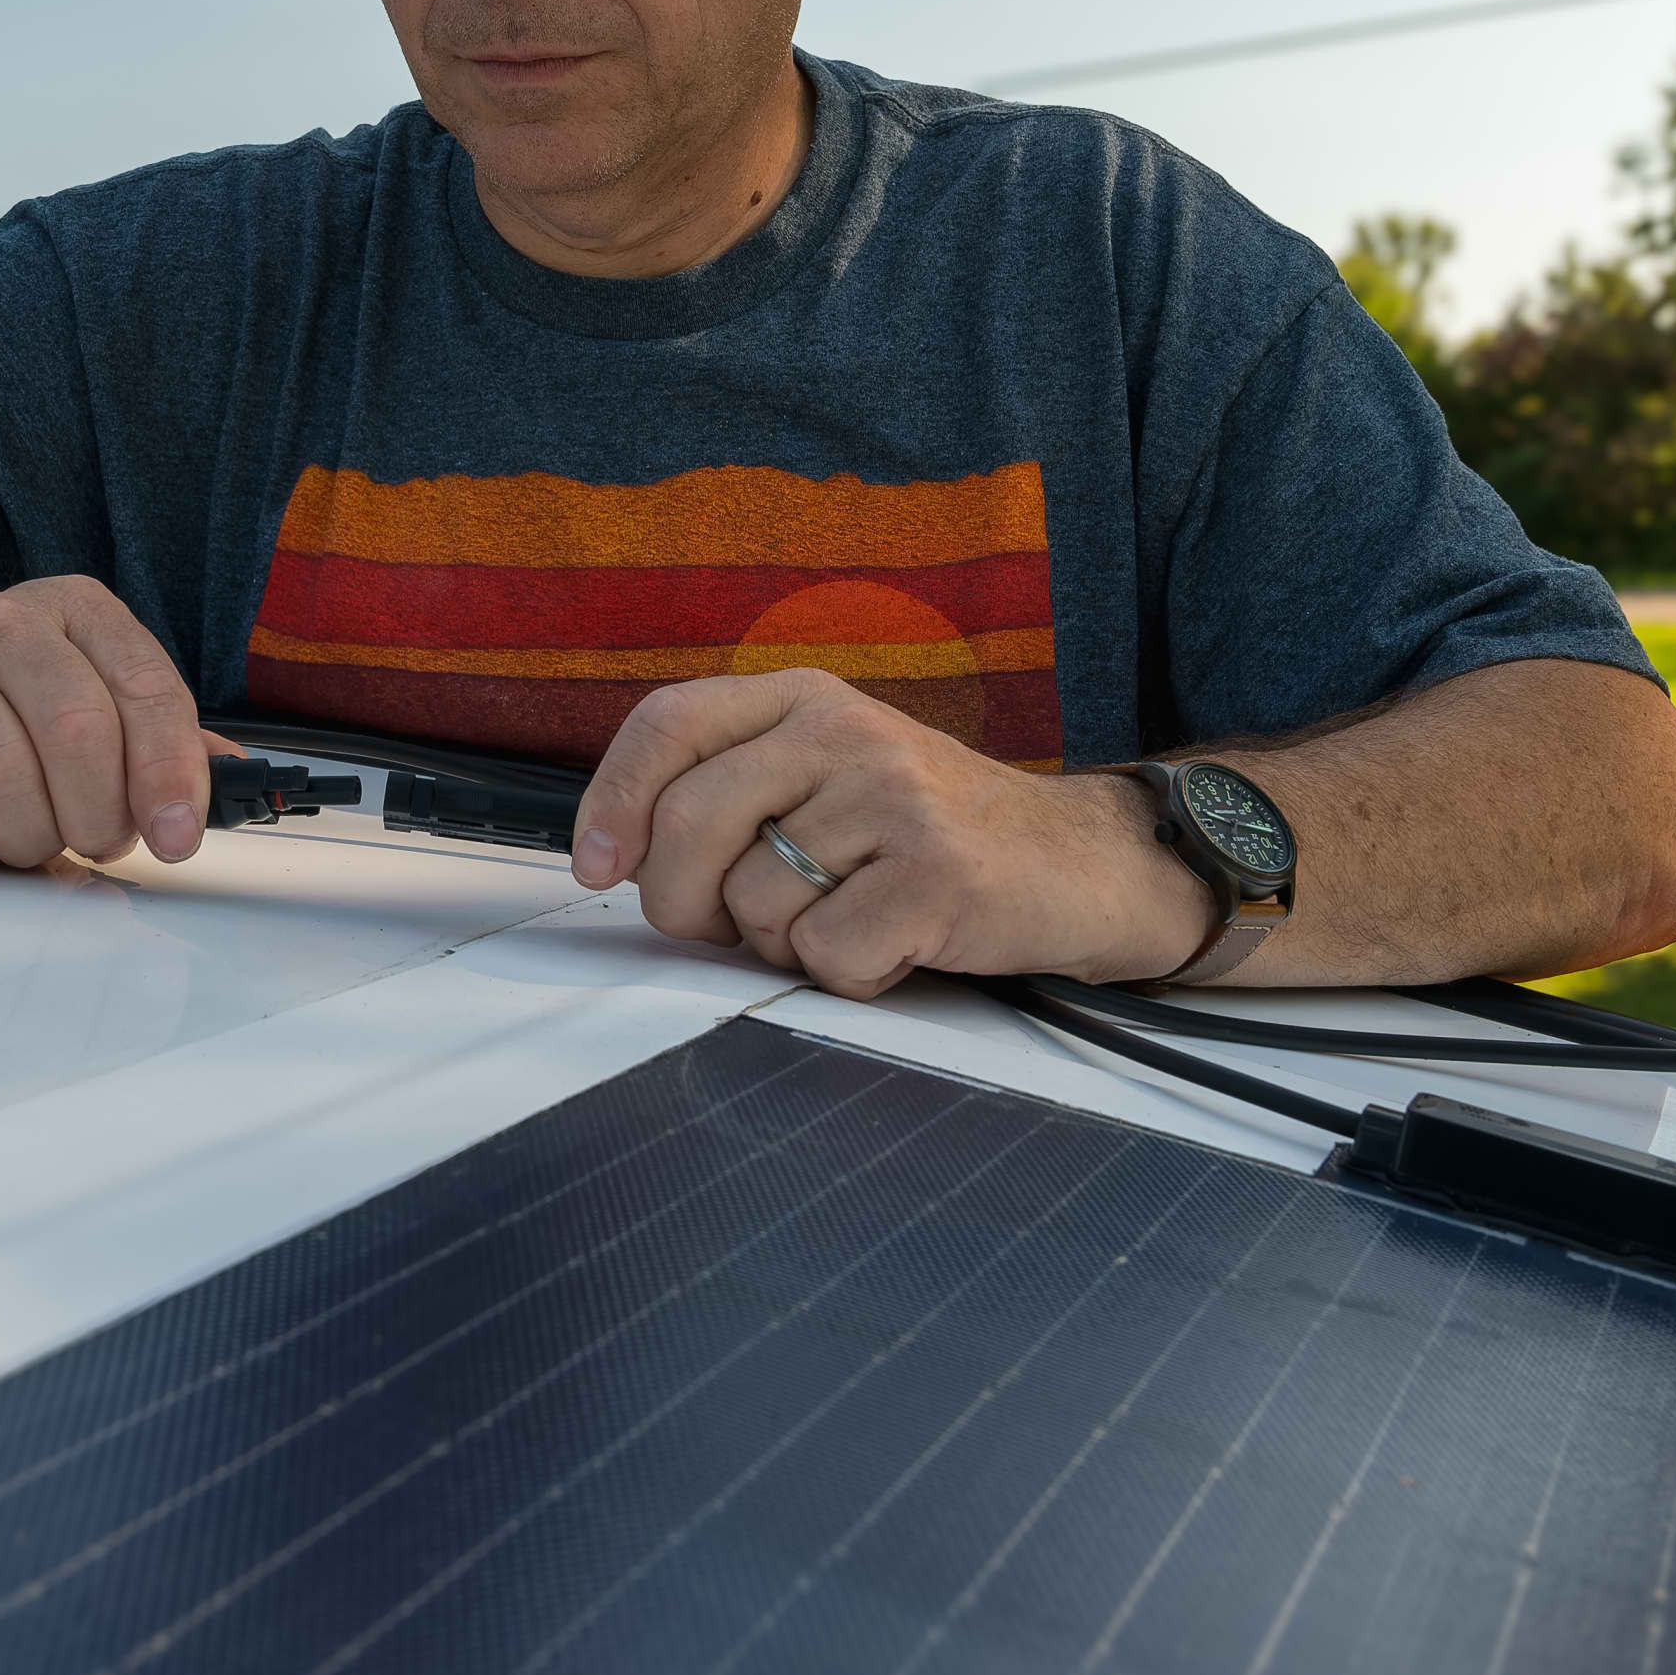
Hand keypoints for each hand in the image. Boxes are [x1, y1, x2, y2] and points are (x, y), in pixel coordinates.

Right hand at [0, 575, 219, 870]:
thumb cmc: (2, 706)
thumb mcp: (90, 696)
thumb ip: (160, 739)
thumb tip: (234, 782)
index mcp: (76, 608)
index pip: (145, 687)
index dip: (170, 773)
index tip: (177, 838)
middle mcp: (2, 620)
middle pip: (75, 731)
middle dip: (97, 815)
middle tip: (94, 841)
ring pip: (1, 775)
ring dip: (29, 838)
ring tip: (29, 839)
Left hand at [570, 670, 1209, 996]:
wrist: (1079, 866)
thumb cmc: (926, 838)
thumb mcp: (830, 778)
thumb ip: (734, 792)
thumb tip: (614, 856)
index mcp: (806, 699)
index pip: (669, 724)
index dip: (612, 802)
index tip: (596, 868)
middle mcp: (845, 731)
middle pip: (690, 823)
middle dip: (682, 903)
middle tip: (726, 930)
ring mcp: (894, 797)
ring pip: (755, 903)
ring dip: (782, 946)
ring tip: (847, 921)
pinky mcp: (937, 872)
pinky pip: (825, 952)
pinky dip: (847, 975)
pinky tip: (895, 946)